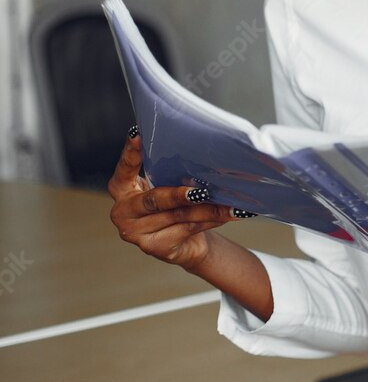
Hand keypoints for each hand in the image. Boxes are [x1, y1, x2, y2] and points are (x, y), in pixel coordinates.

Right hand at [108, 130, 236, 270]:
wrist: (185, 242)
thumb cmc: (175, 206)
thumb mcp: (168, 186)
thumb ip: (172, 175)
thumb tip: (206, 158)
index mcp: (122, 189)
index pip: (124, 169)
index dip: (130, 153)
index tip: (137, 134)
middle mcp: (122, 212)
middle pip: (154, 200)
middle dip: (180, 195)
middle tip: (201, 191)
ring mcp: (135, 232)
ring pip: (178, 216)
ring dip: (209, 209)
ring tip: (232, 204)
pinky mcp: (153, 247)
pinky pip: (188, 229)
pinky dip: (211, 220)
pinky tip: (229, 214)